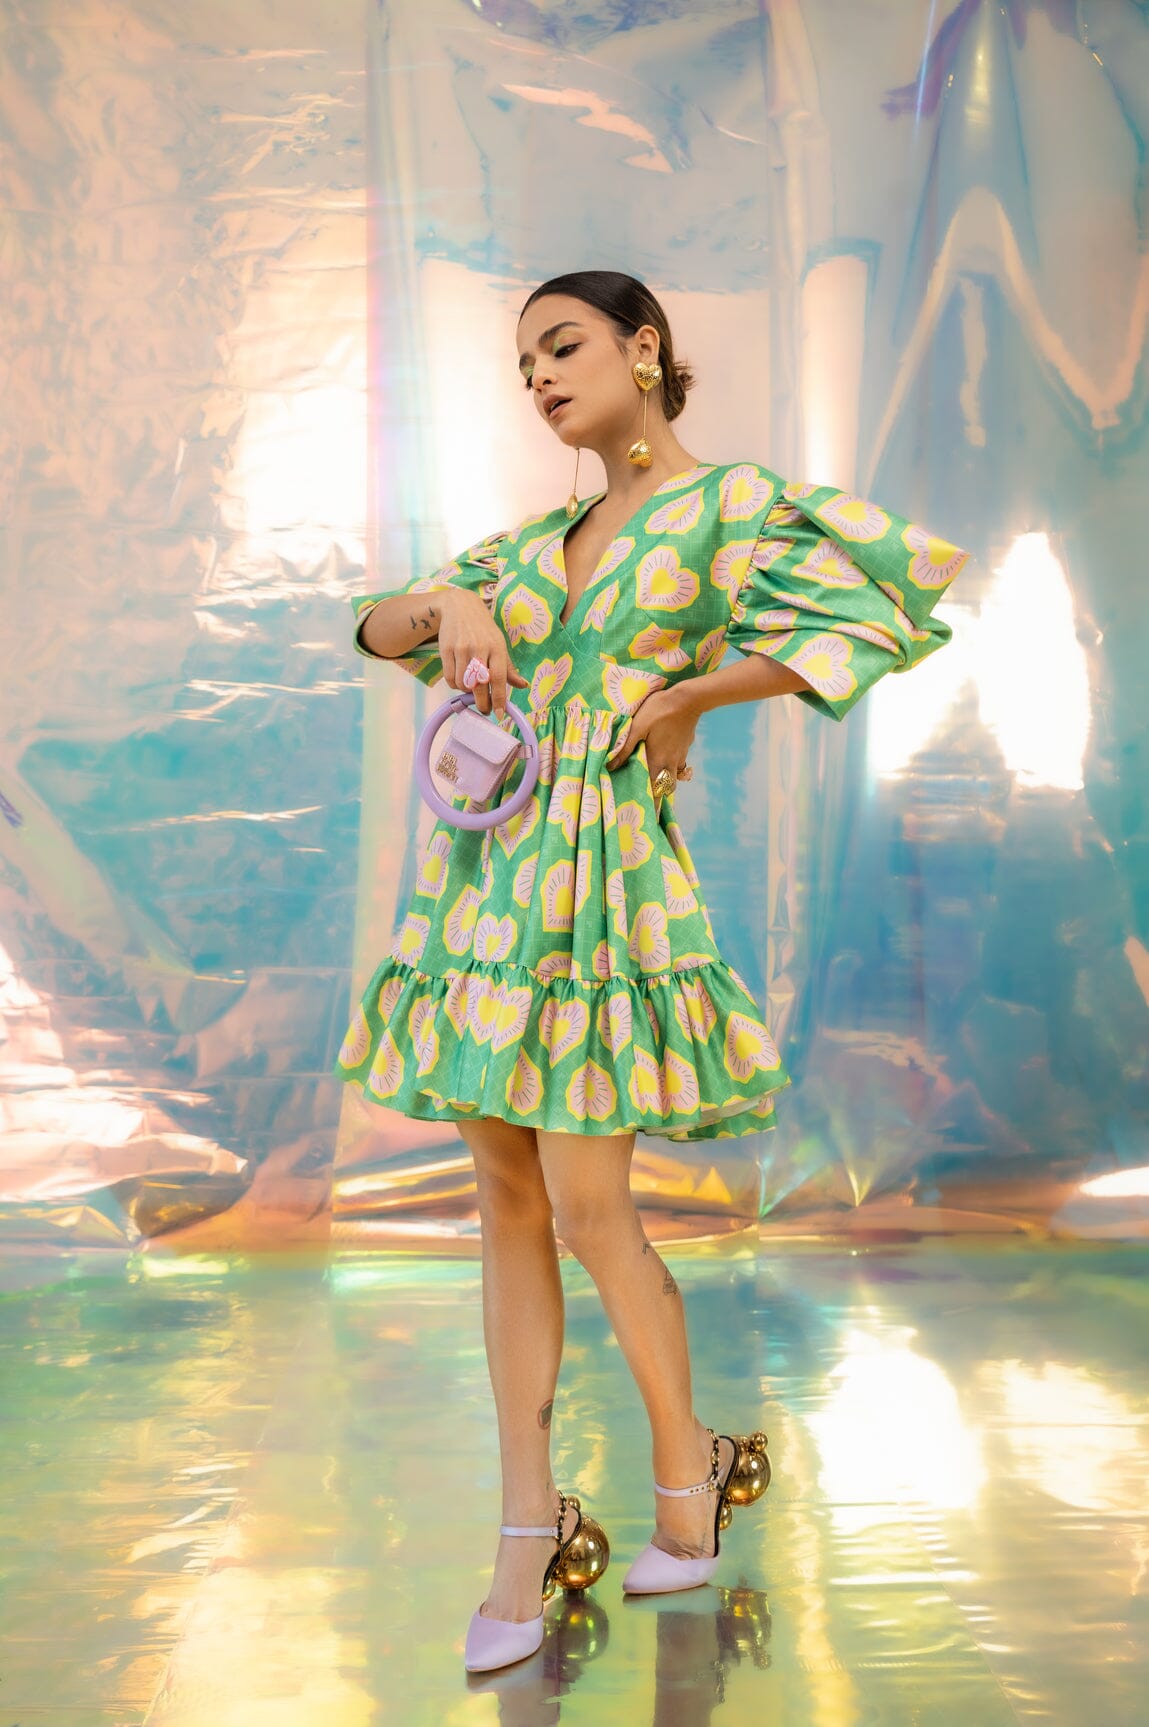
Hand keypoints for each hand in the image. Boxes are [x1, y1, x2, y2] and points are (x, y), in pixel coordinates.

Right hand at [436, 589, 528, 716]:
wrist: (459, 607)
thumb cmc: (483, 630)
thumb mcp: (499, 644)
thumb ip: (509, 668)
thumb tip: (523, 686)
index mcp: (497, 647)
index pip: (499, 678)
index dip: (500, 699)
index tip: (499, 714)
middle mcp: (480, 648)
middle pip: (480, 685)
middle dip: (482, 703)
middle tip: (485, 709)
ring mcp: (462, 649)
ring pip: (463, 684)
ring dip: (467, 691)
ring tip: (472, 686)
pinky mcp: (446, 649)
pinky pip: (450, 678)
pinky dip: (455, 684)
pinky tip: (461, 679)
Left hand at [606, 685, 698, 799]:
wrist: (688, 699)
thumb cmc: (659, 710)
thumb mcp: (637, 726)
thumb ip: (625, 748)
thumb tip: (611, 766)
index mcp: (656, 761)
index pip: (654, 791)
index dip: (651, 806)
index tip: (647, 817)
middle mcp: (670, 763)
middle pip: (666, 789)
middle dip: (658, 796)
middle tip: (649, 800)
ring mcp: (680, 756)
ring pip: (674, 777)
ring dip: (665, 781)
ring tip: (656, 779)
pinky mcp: (686, 747)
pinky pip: (679, 764)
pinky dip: (672, 766)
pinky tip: (666, 757)